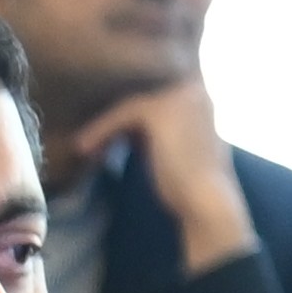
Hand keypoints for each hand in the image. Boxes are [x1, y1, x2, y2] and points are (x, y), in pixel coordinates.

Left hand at [75, 76, 251, 271]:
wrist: (206, 202)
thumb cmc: (187, 183)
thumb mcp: (169, 148)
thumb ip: (152, 132)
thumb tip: (122, 129)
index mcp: (197, 97)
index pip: (150, 94)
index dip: (125, 116)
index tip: (106, 139)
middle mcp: (192, 90)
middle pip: (138, 97)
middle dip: (112, 121)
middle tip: (90, 144)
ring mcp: (179, 97)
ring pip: (128, 105)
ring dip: (102, 128)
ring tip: (85, 150)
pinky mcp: (162, 112)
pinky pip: (122, 115)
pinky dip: (100, 131)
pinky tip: (85, 150)